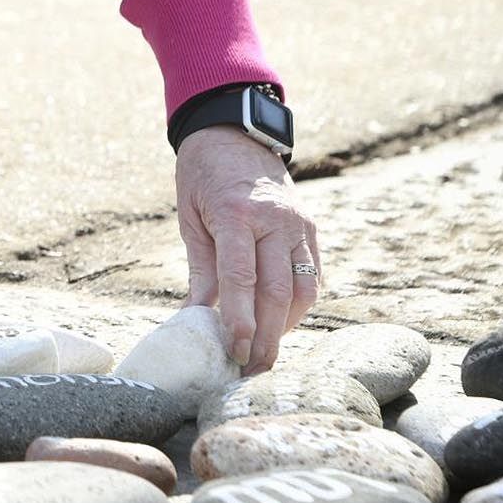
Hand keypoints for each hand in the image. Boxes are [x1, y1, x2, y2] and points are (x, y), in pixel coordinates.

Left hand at [175, 125, 319, 375]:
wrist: (234, 132)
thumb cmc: (202, 178)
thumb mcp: (190, 219)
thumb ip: (200, 270)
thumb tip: (195, 319)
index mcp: (237, 215)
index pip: (242, 279)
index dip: (240, 321)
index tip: (234, 352)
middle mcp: (275, 220)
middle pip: (276, 291)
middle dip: (265, 336)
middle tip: (252, 370)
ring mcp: (298, 223)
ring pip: (302, 287)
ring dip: (286, 326)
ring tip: (267, 355)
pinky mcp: (310, 227)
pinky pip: (312, 274)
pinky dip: (300, 305)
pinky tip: (282, 325)